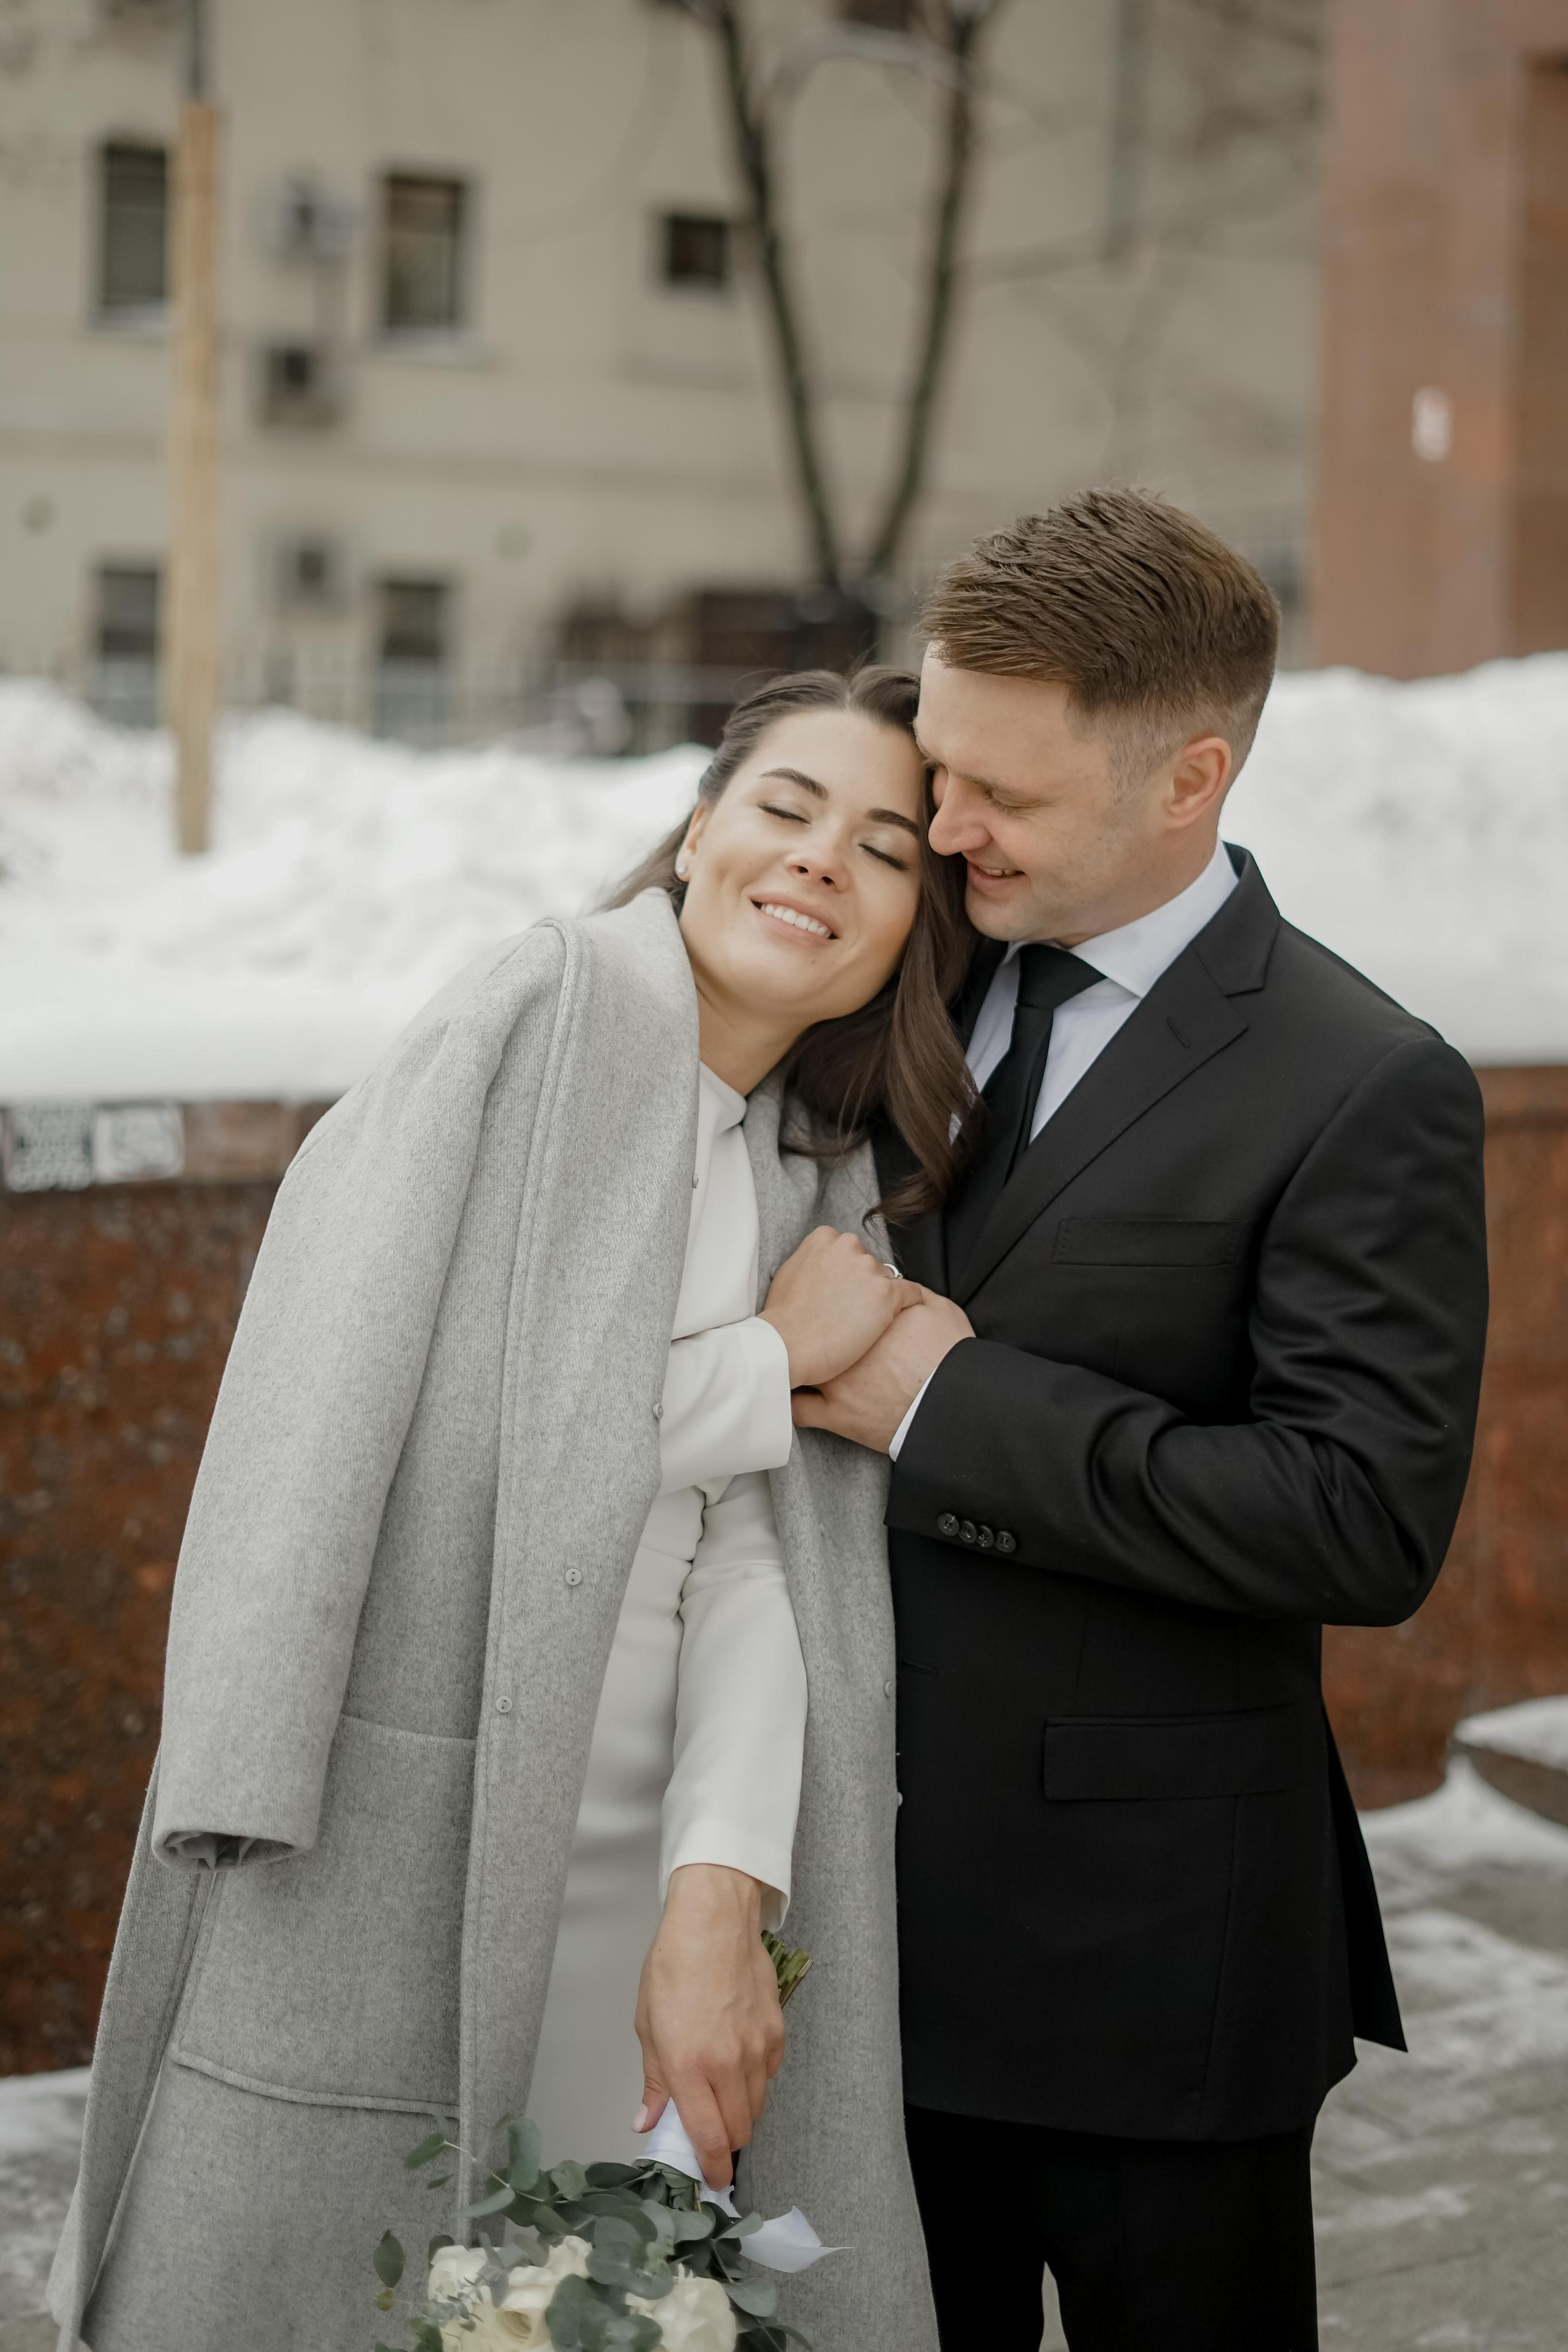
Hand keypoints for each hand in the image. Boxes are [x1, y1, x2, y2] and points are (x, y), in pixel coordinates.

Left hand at [633, 1863, 783, 2189]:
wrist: (714, 1921)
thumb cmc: (674, 1966)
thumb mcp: (647, 2025)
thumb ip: (653, 2080)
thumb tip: (647, 2121)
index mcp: (688, 2065)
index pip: (709, 2138)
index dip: (713, 2169)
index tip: (712, 2182)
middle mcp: (727, 2064)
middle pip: (739, 2131)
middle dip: (726, 2144)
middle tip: (711, 2137)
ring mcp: (756, 2049)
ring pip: (757, 2106)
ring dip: (740, 2113)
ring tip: (721, 2094)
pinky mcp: (776, 2033)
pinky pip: (769, 2075)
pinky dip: (755, 2080)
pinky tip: (737, 2060)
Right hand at [760, 1224, 920, 1389]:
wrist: (787, 1345)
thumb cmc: (783, 1317)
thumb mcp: (789, 1272)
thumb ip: (812, 1260)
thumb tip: (821, 1263)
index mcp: (825, 1238)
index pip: (847, 1249)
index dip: (845, 1271)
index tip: (840, 1288)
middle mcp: (849, 1246)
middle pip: (868, 1262)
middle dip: (862, 1283)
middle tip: (848, 1308)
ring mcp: (869, 1269)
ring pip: (886, 1279)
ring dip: (878, 1297)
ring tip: (860, 1322)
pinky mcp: (887, 1294)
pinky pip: (911, 1292)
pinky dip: (909, 1302)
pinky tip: (899, 1314)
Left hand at [792, 1290, 973, 1452]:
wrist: (954, 1404)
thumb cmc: (951, 1359)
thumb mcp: (941, 1312)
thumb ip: (916, 1296)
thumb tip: (903, 1287)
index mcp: (868, 1322)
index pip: (839, 1303)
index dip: (834, 1307)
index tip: (835, 1310)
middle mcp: (845, 1348)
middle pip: (814, 1331)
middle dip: (811, 1330)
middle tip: (812, 1330)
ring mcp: (836, 1382)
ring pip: (800, 1367)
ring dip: (797, 1361)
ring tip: (795, 1358)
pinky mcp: (836, 1416)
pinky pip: (799, 1408)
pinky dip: (793, 1401)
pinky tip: (791, 1395)